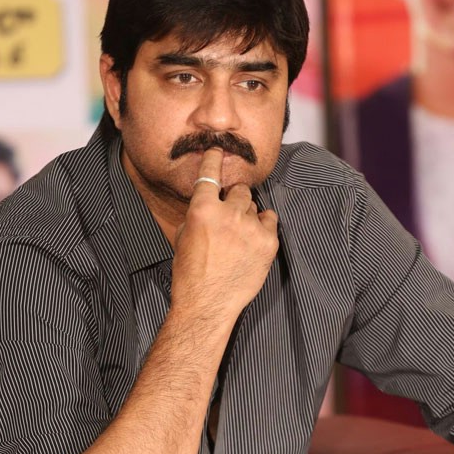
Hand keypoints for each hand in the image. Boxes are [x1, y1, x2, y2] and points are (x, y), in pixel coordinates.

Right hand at [171, 148, 278, 321]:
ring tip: (239, 237)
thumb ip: (199, 214)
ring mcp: (251, 227)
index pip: (211, 172)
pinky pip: (270, 220)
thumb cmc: (190, 274)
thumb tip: (211, 202)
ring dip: (248, 215)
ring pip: (254, 206)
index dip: (215, 158)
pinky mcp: (268, 242)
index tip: (219, 149)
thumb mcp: (183, 236)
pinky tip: (253, 241)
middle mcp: (229, 213)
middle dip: (235, 199)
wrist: (208, 304)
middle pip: (239, 189)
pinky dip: (263, 227)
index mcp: (202, 209)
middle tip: (230, 217)